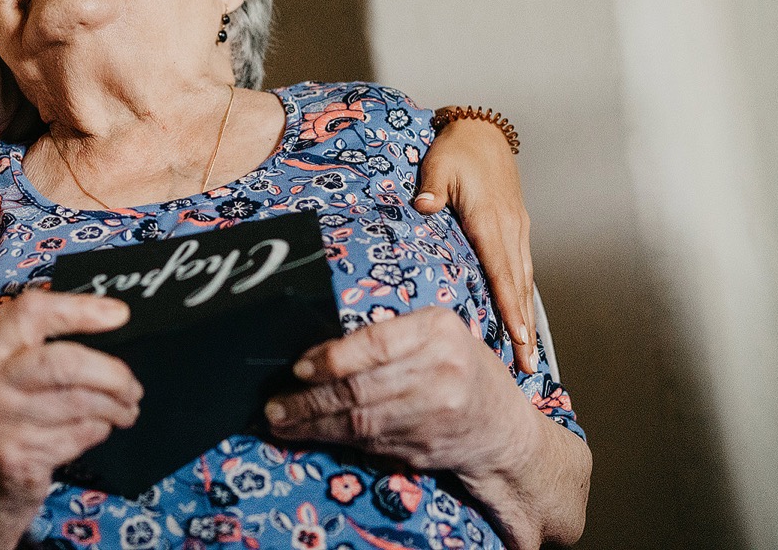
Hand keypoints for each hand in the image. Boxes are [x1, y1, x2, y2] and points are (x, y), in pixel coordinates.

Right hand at [0, 291, 140, 531]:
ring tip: (125, 409)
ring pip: (78, 403)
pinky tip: (98, 429)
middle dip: (111, 373)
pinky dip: (97, 430)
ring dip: (114, 406)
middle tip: (132, 386)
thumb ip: (29, 350)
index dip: (80, 309)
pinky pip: (76, 436)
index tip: (119, 314)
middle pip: (64, 363)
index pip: (30, 313)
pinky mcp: (15, 461)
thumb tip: (104, 323)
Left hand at [266, 307, 534, 498]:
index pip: (376, 343)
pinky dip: (336, 438)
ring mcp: (434, 415)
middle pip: (362, 389)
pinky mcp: (425, 447)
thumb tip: (316, 351)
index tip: (299, 367)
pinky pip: (370, 442)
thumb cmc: (458, 366)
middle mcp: (441, 372)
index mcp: (439, 331)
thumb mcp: (434, 334)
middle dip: (310, 399)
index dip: (333, 358)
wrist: (502, 427)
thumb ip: (388, 337)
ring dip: (313, 424)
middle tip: (275, 404)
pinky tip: (311, 433)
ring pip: (360, 422)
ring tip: (281, 421)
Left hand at [415, 117, 537, 370]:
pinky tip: (525, 319)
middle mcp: (510, 230)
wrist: (482, 131)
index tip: (517, 338)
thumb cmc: (456, 150)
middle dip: (524, 329)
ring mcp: (517, 230)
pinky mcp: (516, 229)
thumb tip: (424, 205)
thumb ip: (432, 187)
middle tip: (529, 368)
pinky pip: (523, 269)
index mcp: (490, 220)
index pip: (501, 271)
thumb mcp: (438, 165)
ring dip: (528, 319)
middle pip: (519, 286)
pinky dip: (525, 298)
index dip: (510, 306)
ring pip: (525, 281)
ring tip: (530, 355)